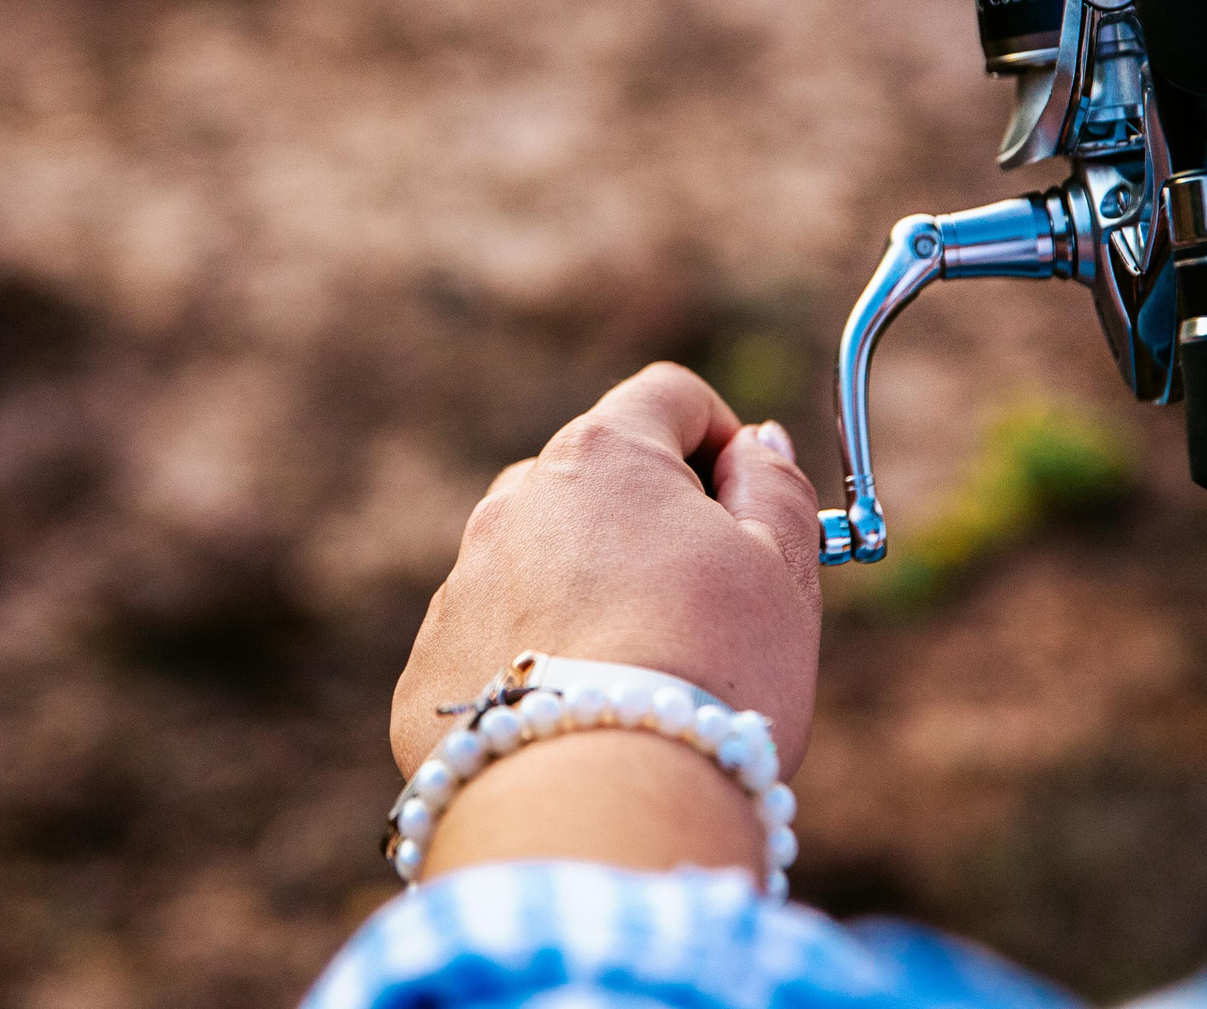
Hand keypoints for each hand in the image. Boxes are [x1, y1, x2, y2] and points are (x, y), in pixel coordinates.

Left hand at [389, 364, 822, 877]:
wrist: (598, 807)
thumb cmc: (711, 674)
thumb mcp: (780, 570)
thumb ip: (774, 485)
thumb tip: (754, 443)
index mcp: (602, 457)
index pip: (667, 399)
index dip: (719, 441)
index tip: (746, 506)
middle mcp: (512, 504)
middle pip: (597, 482)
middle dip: (650, 524)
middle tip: (706, 610)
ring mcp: (459, 587)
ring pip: (540, 565)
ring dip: (589, 596)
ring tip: (639, 682)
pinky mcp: (426, 674)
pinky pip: (494, 647)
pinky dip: (537, 669)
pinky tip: (580, 728)